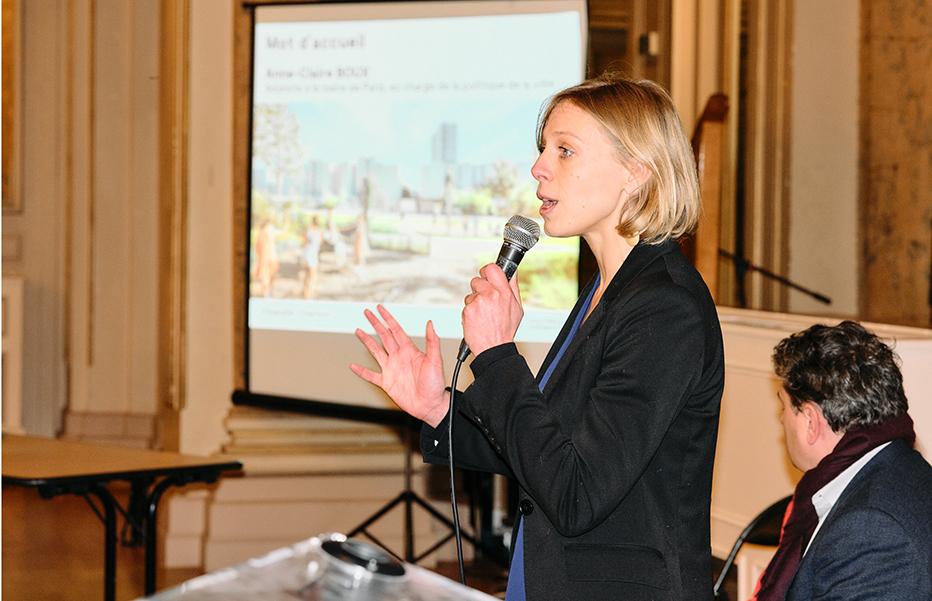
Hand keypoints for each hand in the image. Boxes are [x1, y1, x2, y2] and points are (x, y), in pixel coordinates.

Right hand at [350, 305, 448, 427]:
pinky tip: (354, 366)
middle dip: (375, 324)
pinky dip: (362, 371)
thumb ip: (432, 342)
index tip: (380, 309)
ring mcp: (391, 369)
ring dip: (367, 341)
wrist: (430, 406)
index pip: (396, 330)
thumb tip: (430, 324)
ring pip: (376, 351)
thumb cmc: (436, 385)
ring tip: (358, 331)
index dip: (388, 318)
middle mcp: (399, 357)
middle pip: (384, 336)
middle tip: (367, 313)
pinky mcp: (387, 383)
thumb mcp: (436, 361)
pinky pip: (371, 375)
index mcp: (410, 351)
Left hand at [462, 264, 523, 355]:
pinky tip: (477, 320)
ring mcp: (478, 302)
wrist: (493, 348)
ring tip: (483, 314)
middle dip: (480, 288)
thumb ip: (513, 287)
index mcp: (504, 292)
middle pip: (478, 279)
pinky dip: (470, 311)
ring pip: (471, 293)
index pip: (492, 268)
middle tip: (485, 299)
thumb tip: (512, 272)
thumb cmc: (505, 330)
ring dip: (475, 301)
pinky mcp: (468, 310)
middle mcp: (491, 295)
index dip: (488, 270)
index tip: (487, 275)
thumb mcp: (517, 308)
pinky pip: (466, 305)